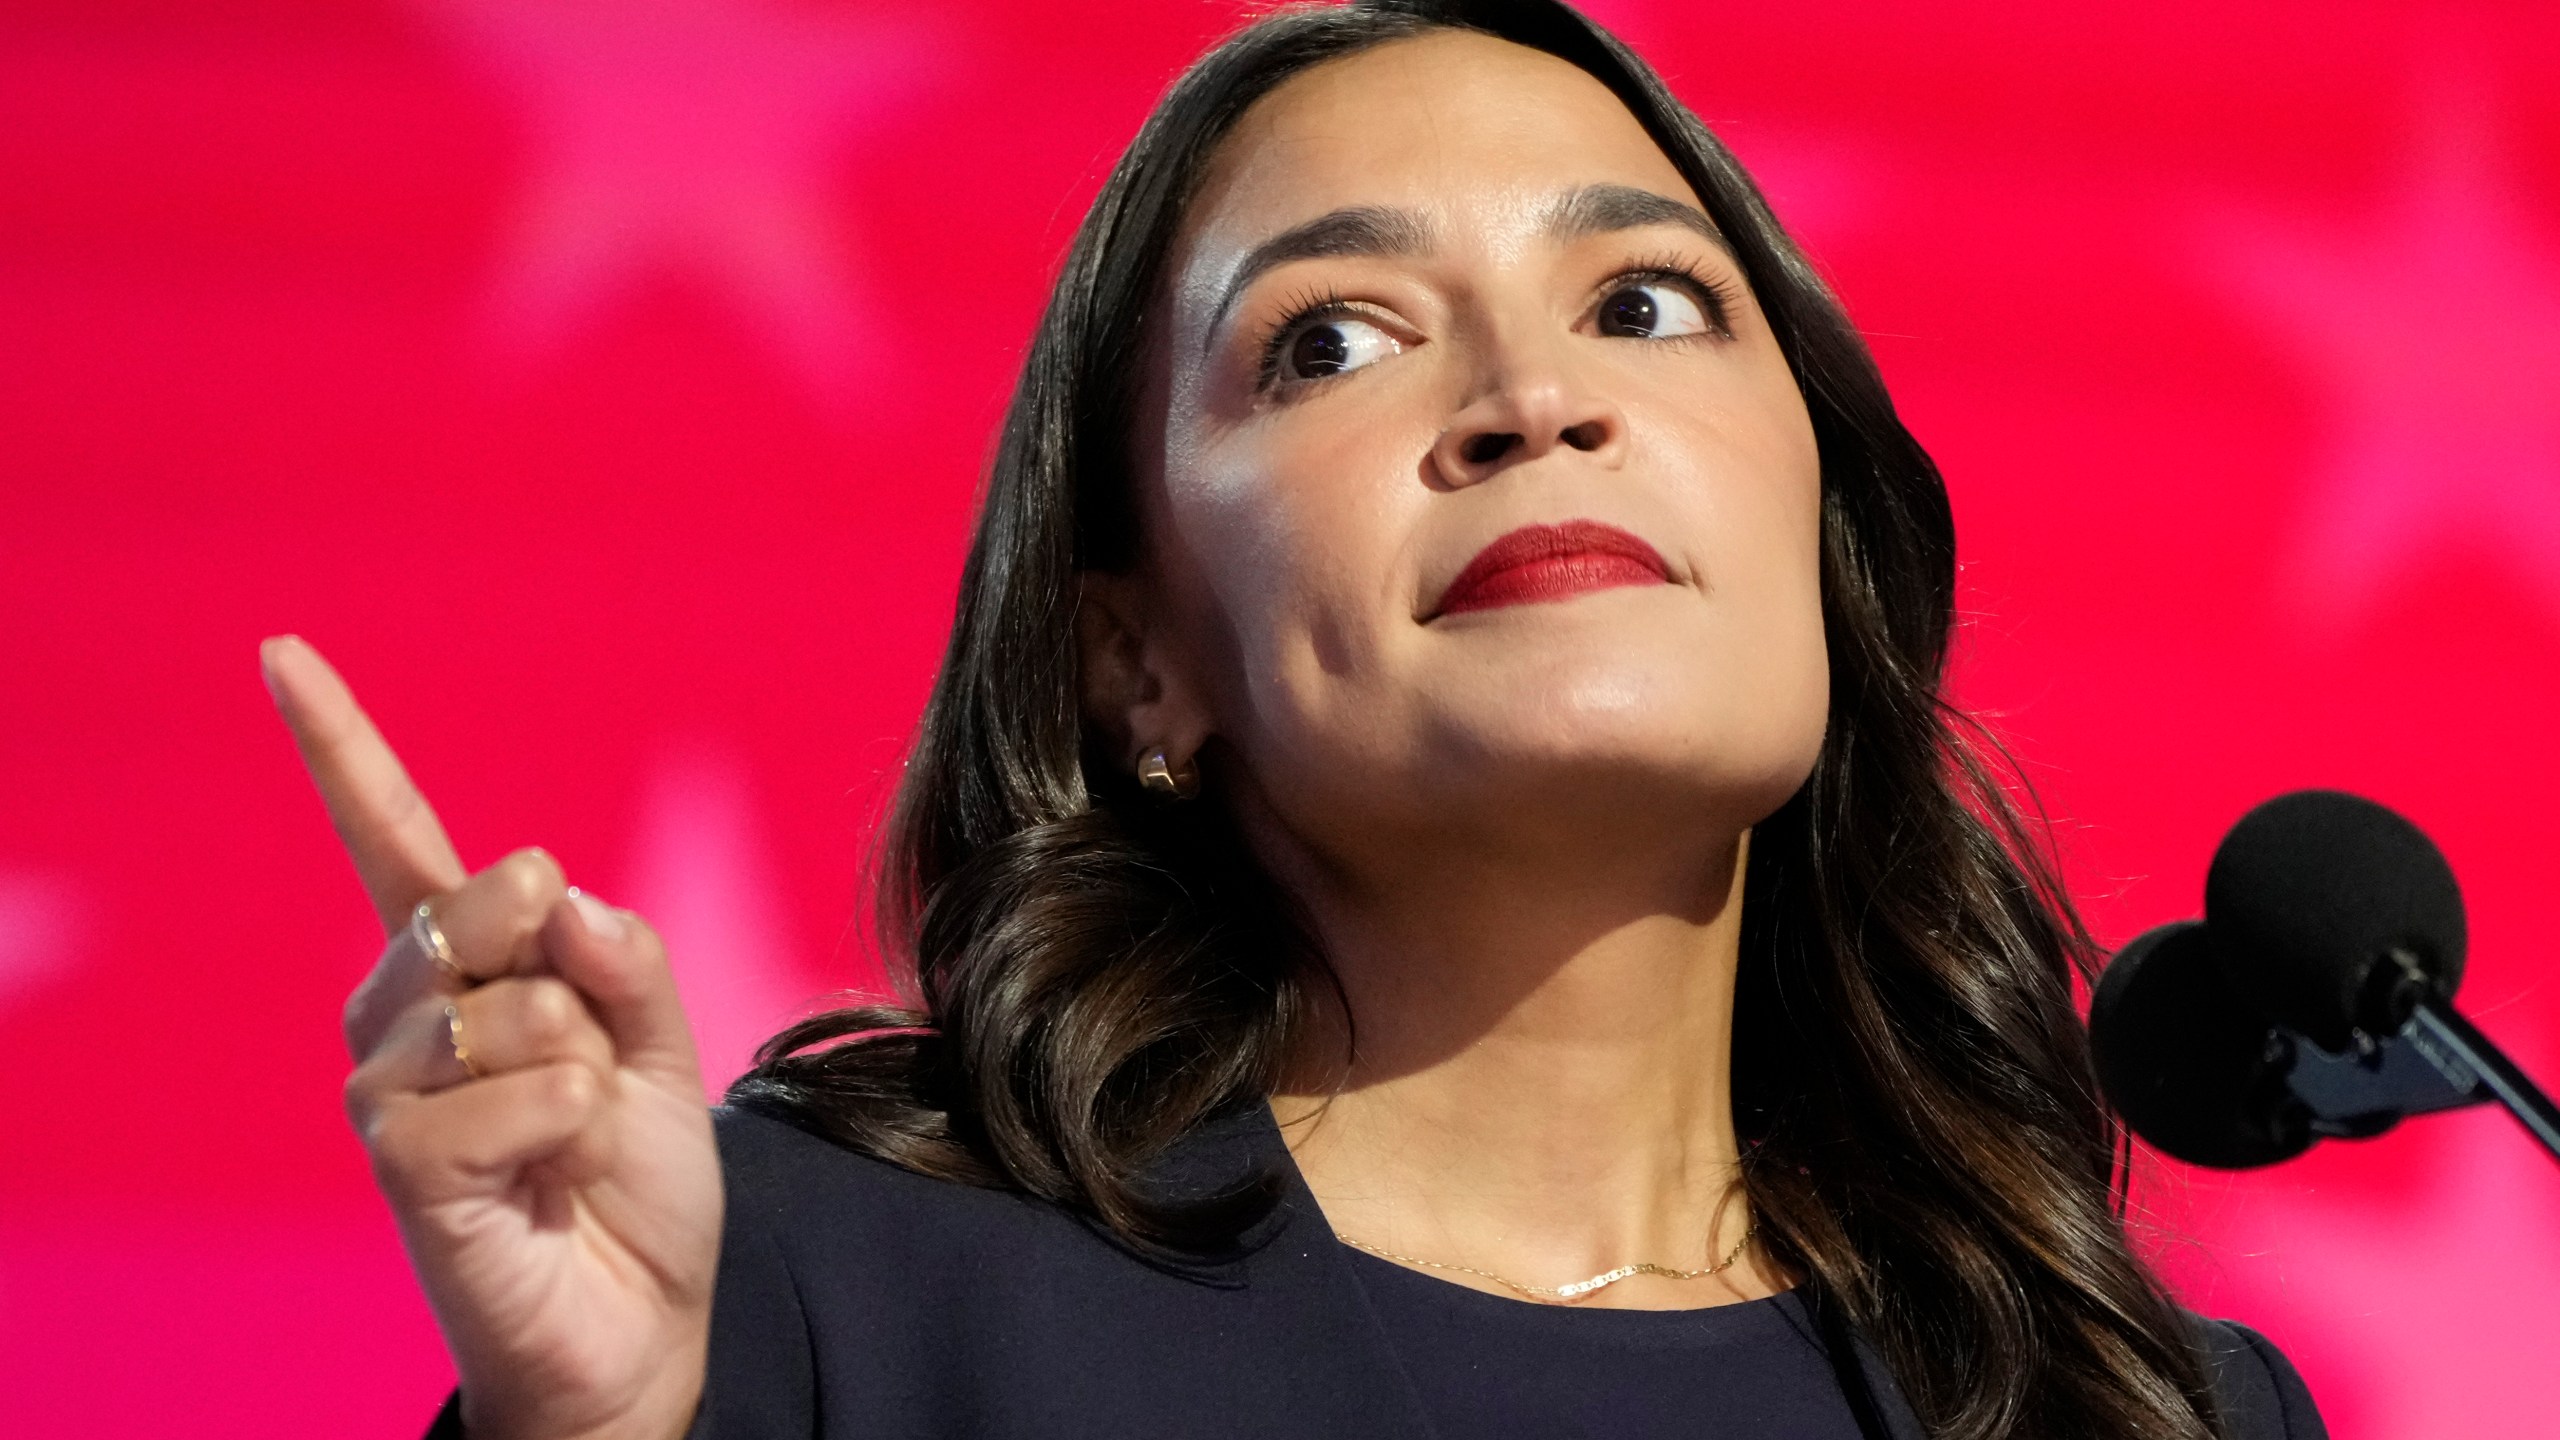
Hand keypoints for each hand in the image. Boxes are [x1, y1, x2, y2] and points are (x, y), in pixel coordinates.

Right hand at [264, 636, 720, 1439]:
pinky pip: (515, 1088)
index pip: (394, 839)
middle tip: (591, 1055)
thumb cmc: (631, 1175)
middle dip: (566, 957)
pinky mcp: (402, 1165)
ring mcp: (390, 1089)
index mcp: (461, 967)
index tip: (283, 651)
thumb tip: (553, 890)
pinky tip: (556, 1168)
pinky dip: (569, 1119)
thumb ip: (619, 958)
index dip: (341, 747)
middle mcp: (401, 1014)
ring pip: (512, 1002)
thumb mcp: (659, 1044)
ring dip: (582, 1063)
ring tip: (572, 1131)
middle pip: (482, 900)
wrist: (637, 1315)